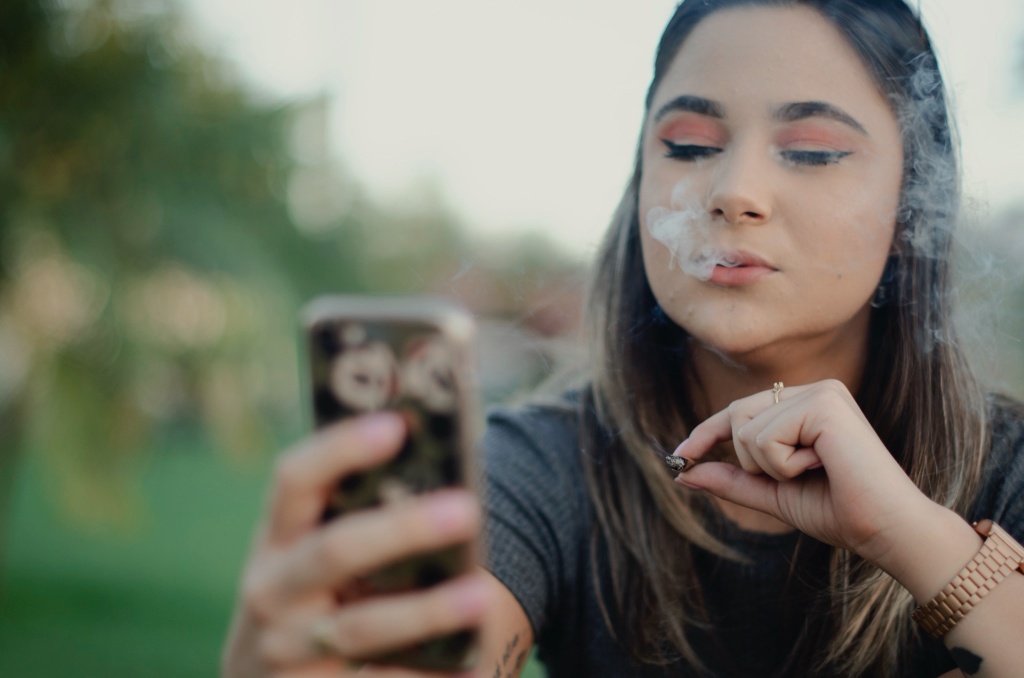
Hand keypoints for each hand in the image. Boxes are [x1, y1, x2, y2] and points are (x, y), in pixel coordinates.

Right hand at [222, 412, 487, 677]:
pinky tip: (468, 663)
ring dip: (425, 611)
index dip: (340, 449)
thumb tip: (443, 475)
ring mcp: (285, 649)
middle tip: (466, 508)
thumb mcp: (309, 552)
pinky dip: (424, 673)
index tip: (396, 425)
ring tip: (482, 594)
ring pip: (361, 627)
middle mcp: (271, 590)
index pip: (294, 479)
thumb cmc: (309, 596)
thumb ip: (353, 518)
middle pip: (336, 550)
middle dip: (403, 529)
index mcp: (275, 537)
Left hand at [672, 379, 936, 570]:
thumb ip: (731, 479)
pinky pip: (765, 438)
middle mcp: (814, 389)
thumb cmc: (839, 511)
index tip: (679, 454)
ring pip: (747, 429)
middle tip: (795, 476)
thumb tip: (682, 471)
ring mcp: (820, 392)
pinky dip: (783, 466)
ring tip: (814, 472)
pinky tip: (822, 467)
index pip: (740, 410)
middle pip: (736, 415)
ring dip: (770, 467)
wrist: (885, 530)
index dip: (706, 431)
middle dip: (749, 460)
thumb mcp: (772, 493)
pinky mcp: (823, 404)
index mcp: (806, 404)